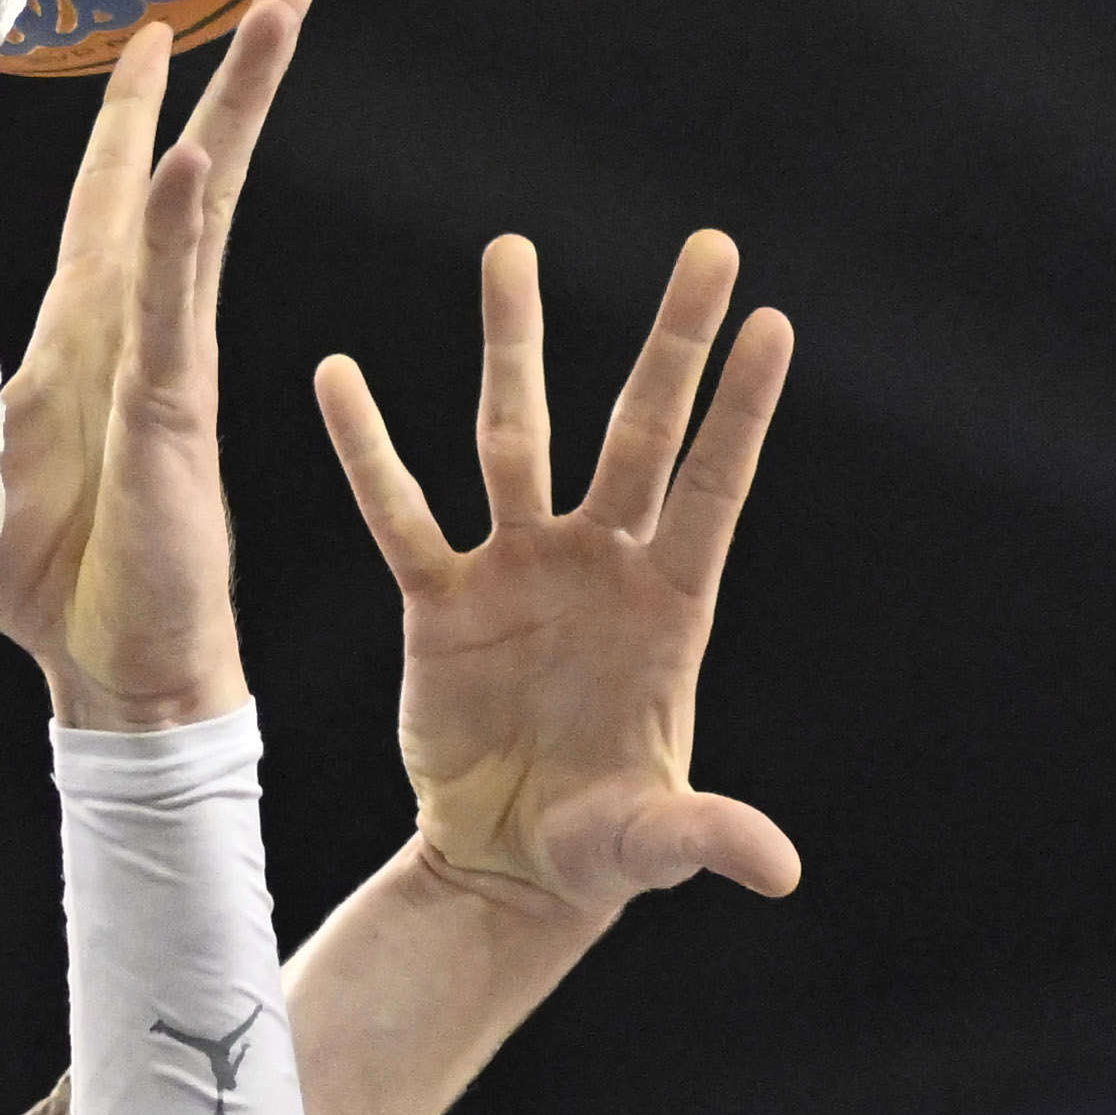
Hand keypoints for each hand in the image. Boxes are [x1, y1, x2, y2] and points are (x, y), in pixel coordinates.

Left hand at [0, 0, 305, 730]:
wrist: (101, 668)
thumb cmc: (41, 575)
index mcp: (84, 333)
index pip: (111, 200)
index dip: (130, 117)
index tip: (152, 38)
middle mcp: (136, 329)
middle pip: (186, 177)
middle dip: (228, 83)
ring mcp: (163, 362)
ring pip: (202, 210)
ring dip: (237, 111)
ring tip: (283, 23)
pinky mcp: (170, 410)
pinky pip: (173, 305)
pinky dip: (176, 232)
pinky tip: (191, 163)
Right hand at [321, 229, 798, 936]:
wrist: (507, 864)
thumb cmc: (600, 847)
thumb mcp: (654, 841)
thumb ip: (709, 837)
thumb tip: (779, 871)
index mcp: (668, 607)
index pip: (713, 489)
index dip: (740, 411)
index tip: (772, 321)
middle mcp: (598, 565)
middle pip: (638, 430)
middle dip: (672, 340)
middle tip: (711, 242)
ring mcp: (517, 570)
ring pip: (513, 436)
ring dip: (513, 343)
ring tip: (510, 248)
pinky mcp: (440, 601)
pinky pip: (397, 513)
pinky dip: (366, 448)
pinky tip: (336, 374)